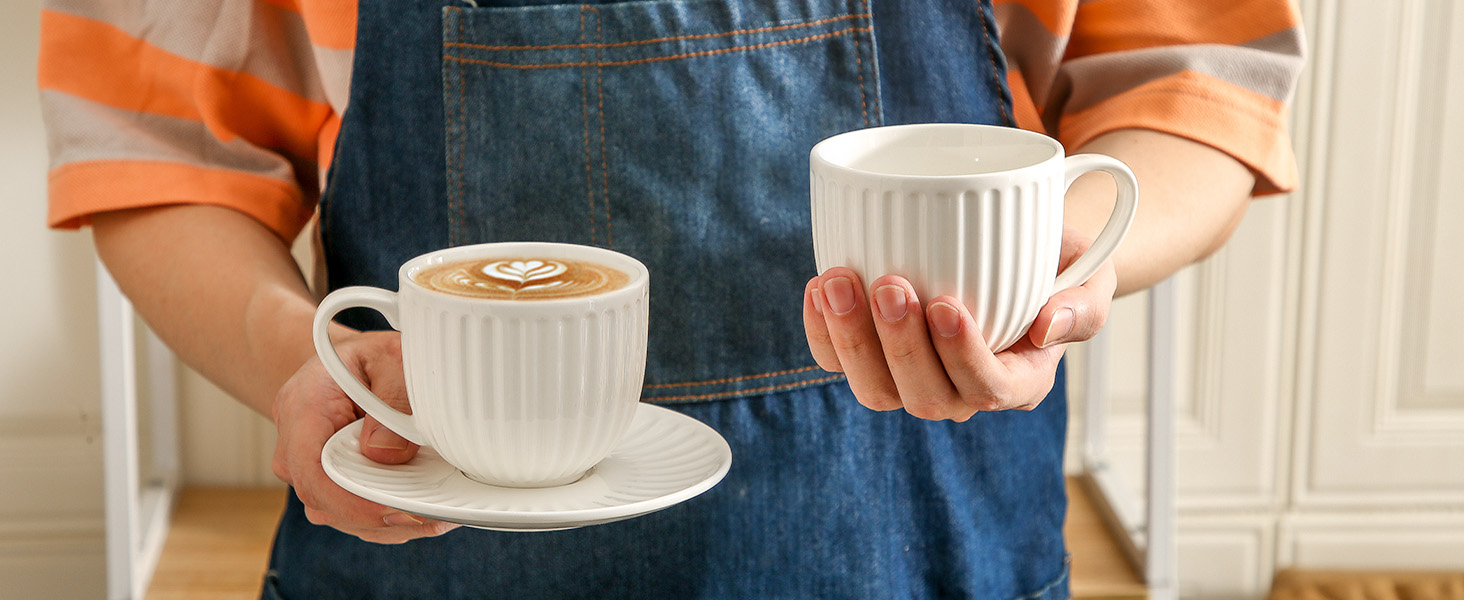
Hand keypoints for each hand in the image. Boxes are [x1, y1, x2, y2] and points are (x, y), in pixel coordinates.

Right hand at [271, 330, 458, 542]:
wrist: (347, 361)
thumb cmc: (369, 358)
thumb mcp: (390, 359)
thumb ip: (393, 397)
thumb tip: (386, 453)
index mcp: (303, 408)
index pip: (312, 471)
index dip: (352, 500)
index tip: (395, 511)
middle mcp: (294, 446)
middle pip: (324, 501)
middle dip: (378, 518)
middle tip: (432, 518)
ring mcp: (305, 469)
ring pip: (335, 513)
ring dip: (384, 524)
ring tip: (433, 519)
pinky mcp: (323, 483)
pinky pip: (346, 511)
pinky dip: (382, 519)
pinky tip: (416, 515)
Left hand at [803, 227, 1116, 420]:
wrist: (1021, 250)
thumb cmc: (1059, 265)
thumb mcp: (1093, 274)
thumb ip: (1084, 302)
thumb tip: (1048, 326)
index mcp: (1019, 380)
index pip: (990, 388)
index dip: (964, 356)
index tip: (948, 305)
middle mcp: (962, 392)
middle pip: (925, 396)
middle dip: (901, 344)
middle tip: (891, 282)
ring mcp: (913, 378)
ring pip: (876, 389)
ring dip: (853, 338)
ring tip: (839, 280)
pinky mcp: (873, 357)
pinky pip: (837, 363)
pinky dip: (822, 331)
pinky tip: (818, 286)